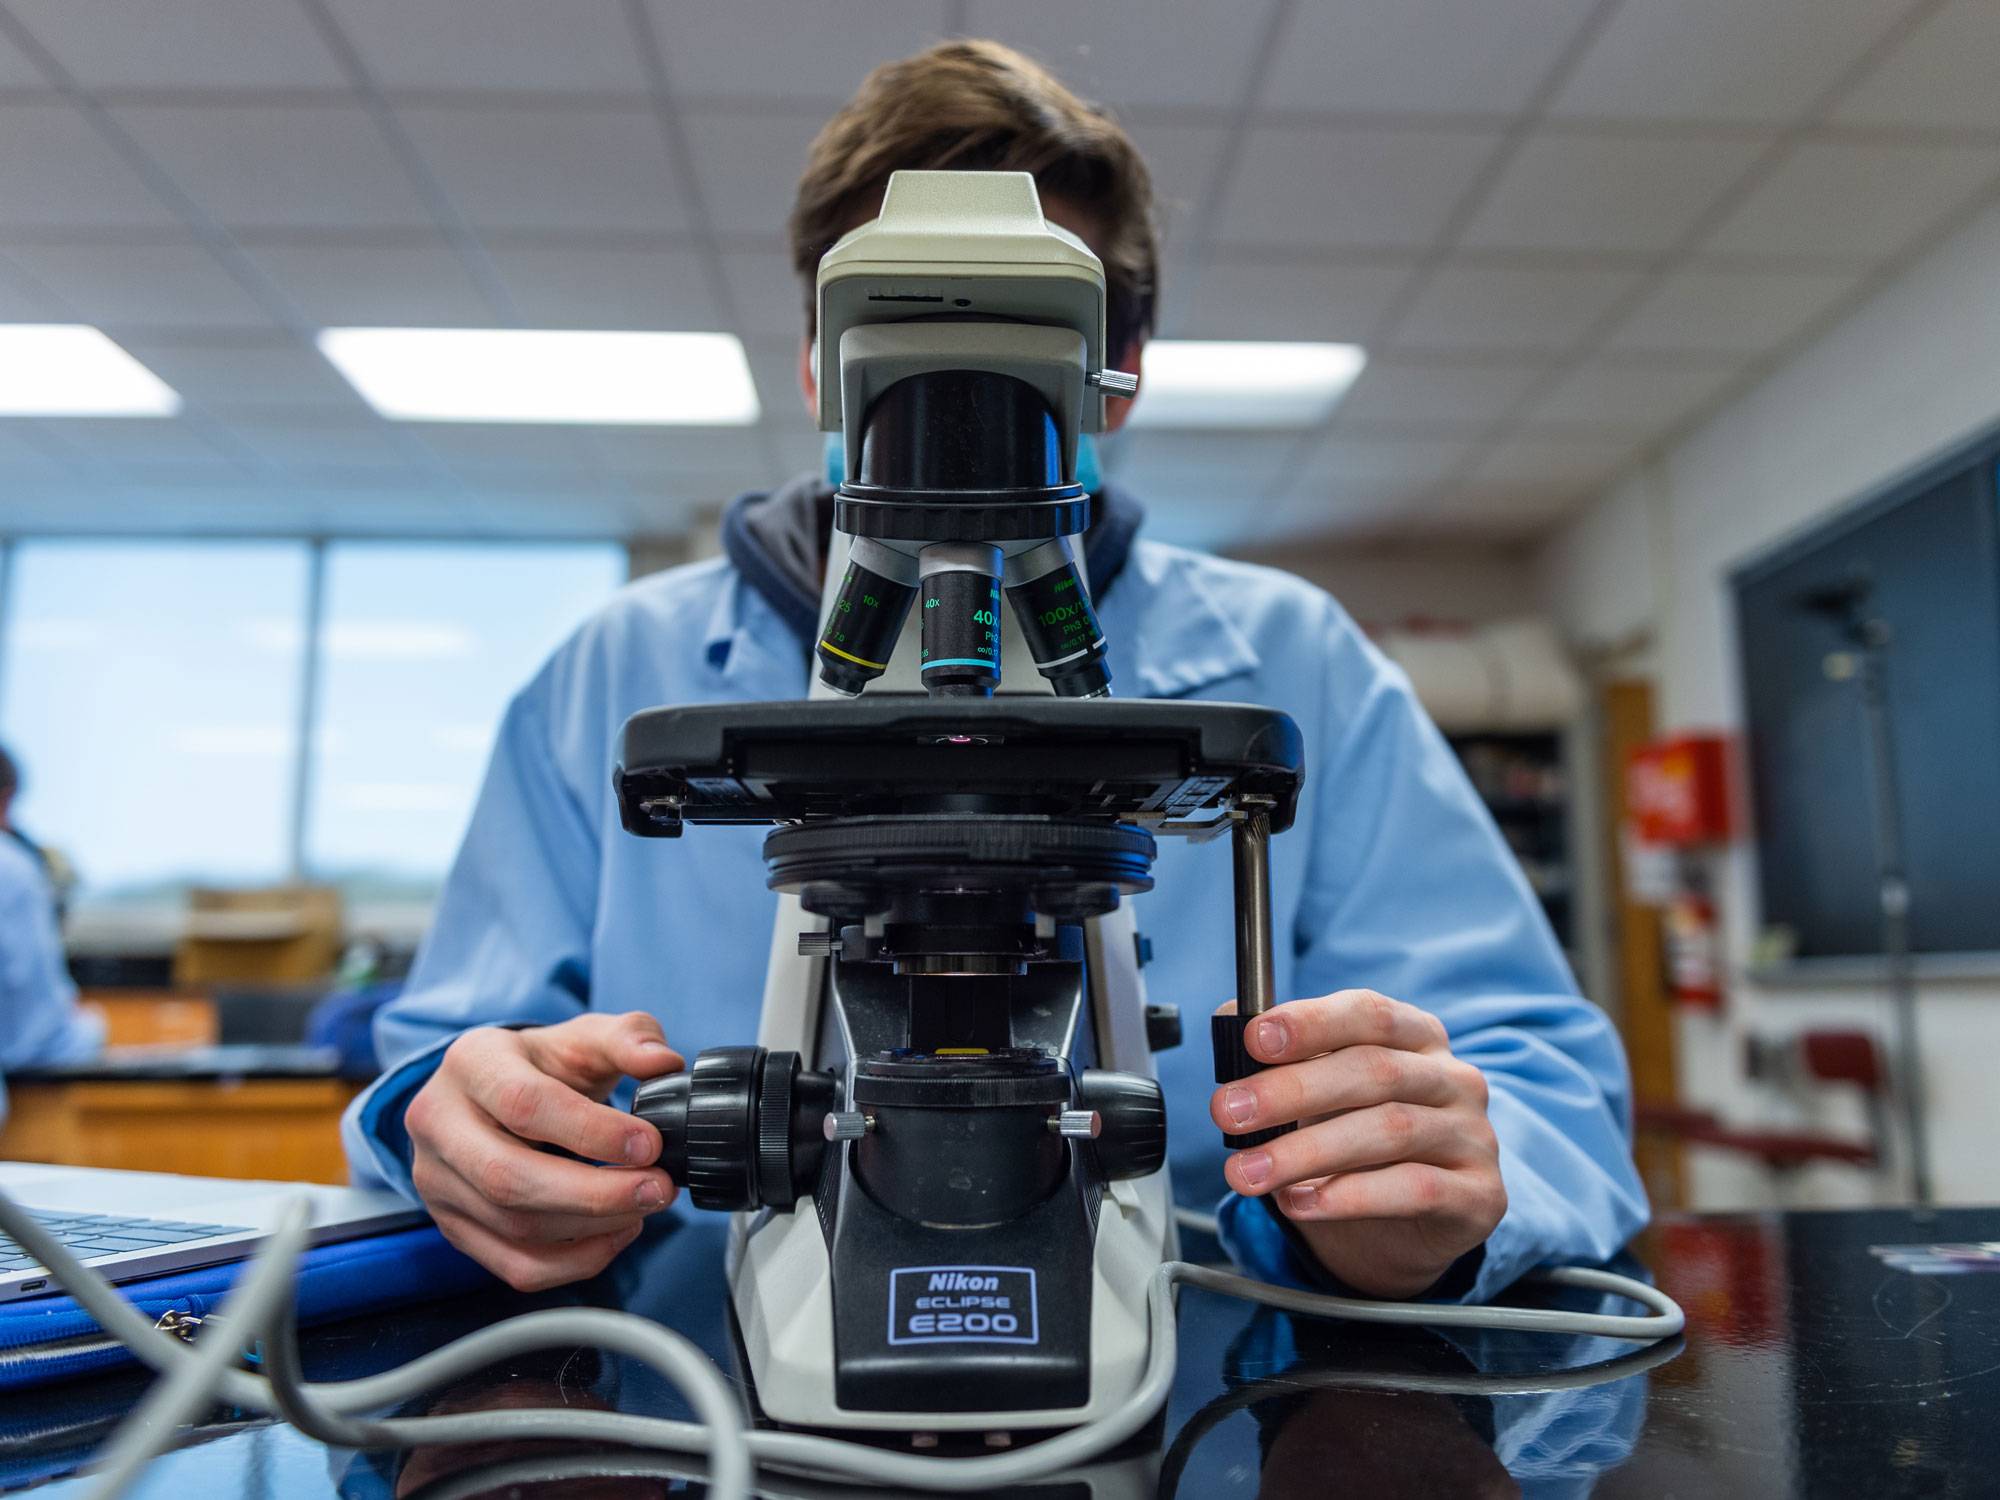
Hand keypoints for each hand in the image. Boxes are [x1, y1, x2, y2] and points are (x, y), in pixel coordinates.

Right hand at [405, 1011, 682, 1291]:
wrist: (496, 1097)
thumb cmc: (542, 1066)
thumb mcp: (584, 1036)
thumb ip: (629, 1038)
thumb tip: (662, 1062)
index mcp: (471, 1062)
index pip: (523, 1103)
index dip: (591, 1131)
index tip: (649, 1144)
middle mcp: (438, 1123)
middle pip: (508, 1176)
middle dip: (595, 1192)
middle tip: (658, 1188)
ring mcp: (437, 1182)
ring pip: (513, 1226)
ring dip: (593, 1227)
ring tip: (645, 1205)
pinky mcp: (454, 1227)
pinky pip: (514, 1266)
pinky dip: (575, 1262)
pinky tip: (615, 1233)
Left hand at [1210, 990, 1504, 1298]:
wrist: (1404, 1230)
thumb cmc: (1358, 1145)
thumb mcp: (1317, 1096)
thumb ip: (1281, 1057)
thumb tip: (1230, 1017)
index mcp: (1415, 1035)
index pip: (1368, 1013)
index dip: (1310, 1023)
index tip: (1253, 1039)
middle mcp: (1452, 1078)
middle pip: (1373, 1071)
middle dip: (1290, 1090)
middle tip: (1229, 1112)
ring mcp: (1473, 1135)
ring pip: (1389, 1130)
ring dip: (1306, 1151)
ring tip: (1249, 1171)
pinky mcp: (1480, 1195)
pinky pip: (1414, 1188)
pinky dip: (1349, 1196)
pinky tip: (1299, 1202)